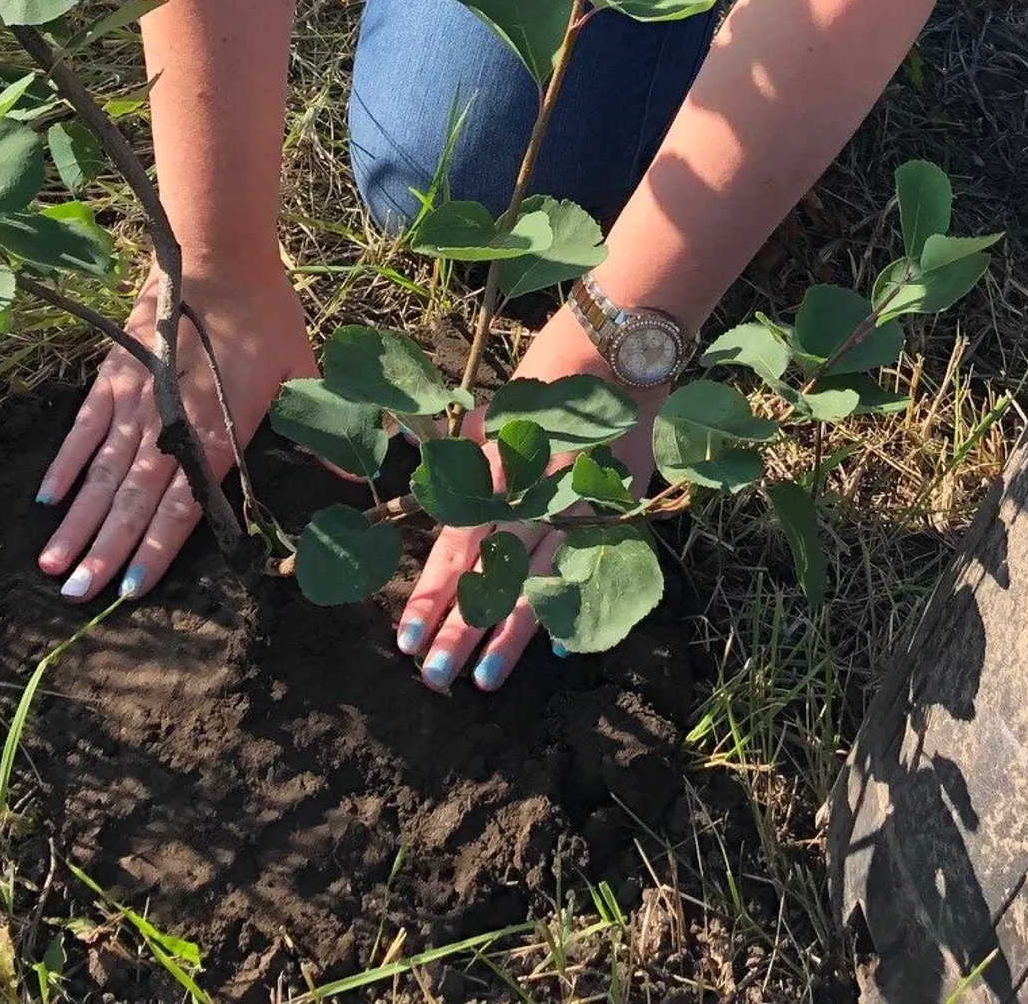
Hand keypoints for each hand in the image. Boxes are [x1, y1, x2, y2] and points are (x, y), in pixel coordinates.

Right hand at [35, 259, 313, 602]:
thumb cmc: (266, 313)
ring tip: (51, 565)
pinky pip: (84, 427)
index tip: (131, 590)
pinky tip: (49, 499)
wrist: (218, 253)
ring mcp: (137, 398)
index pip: (185, 503)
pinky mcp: (114, 374)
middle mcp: (173, 421)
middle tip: (74, 595)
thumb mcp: (304, 368)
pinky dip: (67, 463)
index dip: (156, 548)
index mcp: (221, 428)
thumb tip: (356, 481)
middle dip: (104, 550)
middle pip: (134, 498)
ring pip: (103, 471)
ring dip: (79, 520)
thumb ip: (323, 429)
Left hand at [395, 314, 657, 696]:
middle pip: (491, 578)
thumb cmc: (550, 368)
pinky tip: (558, 648)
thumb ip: (467, 452)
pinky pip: (589, 568)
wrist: (621, 346)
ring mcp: (577, 510)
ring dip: (509, 636)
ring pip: (537, 586)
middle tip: (434, 680)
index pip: (456, 549)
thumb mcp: (497, 408)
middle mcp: (533, 500)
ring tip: (485, 681)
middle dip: (460, 632)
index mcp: (497, 474)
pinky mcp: (614, 509)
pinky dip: (574, 605)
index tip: (406, 638)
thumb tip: (429, 484)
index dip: (431, 595)